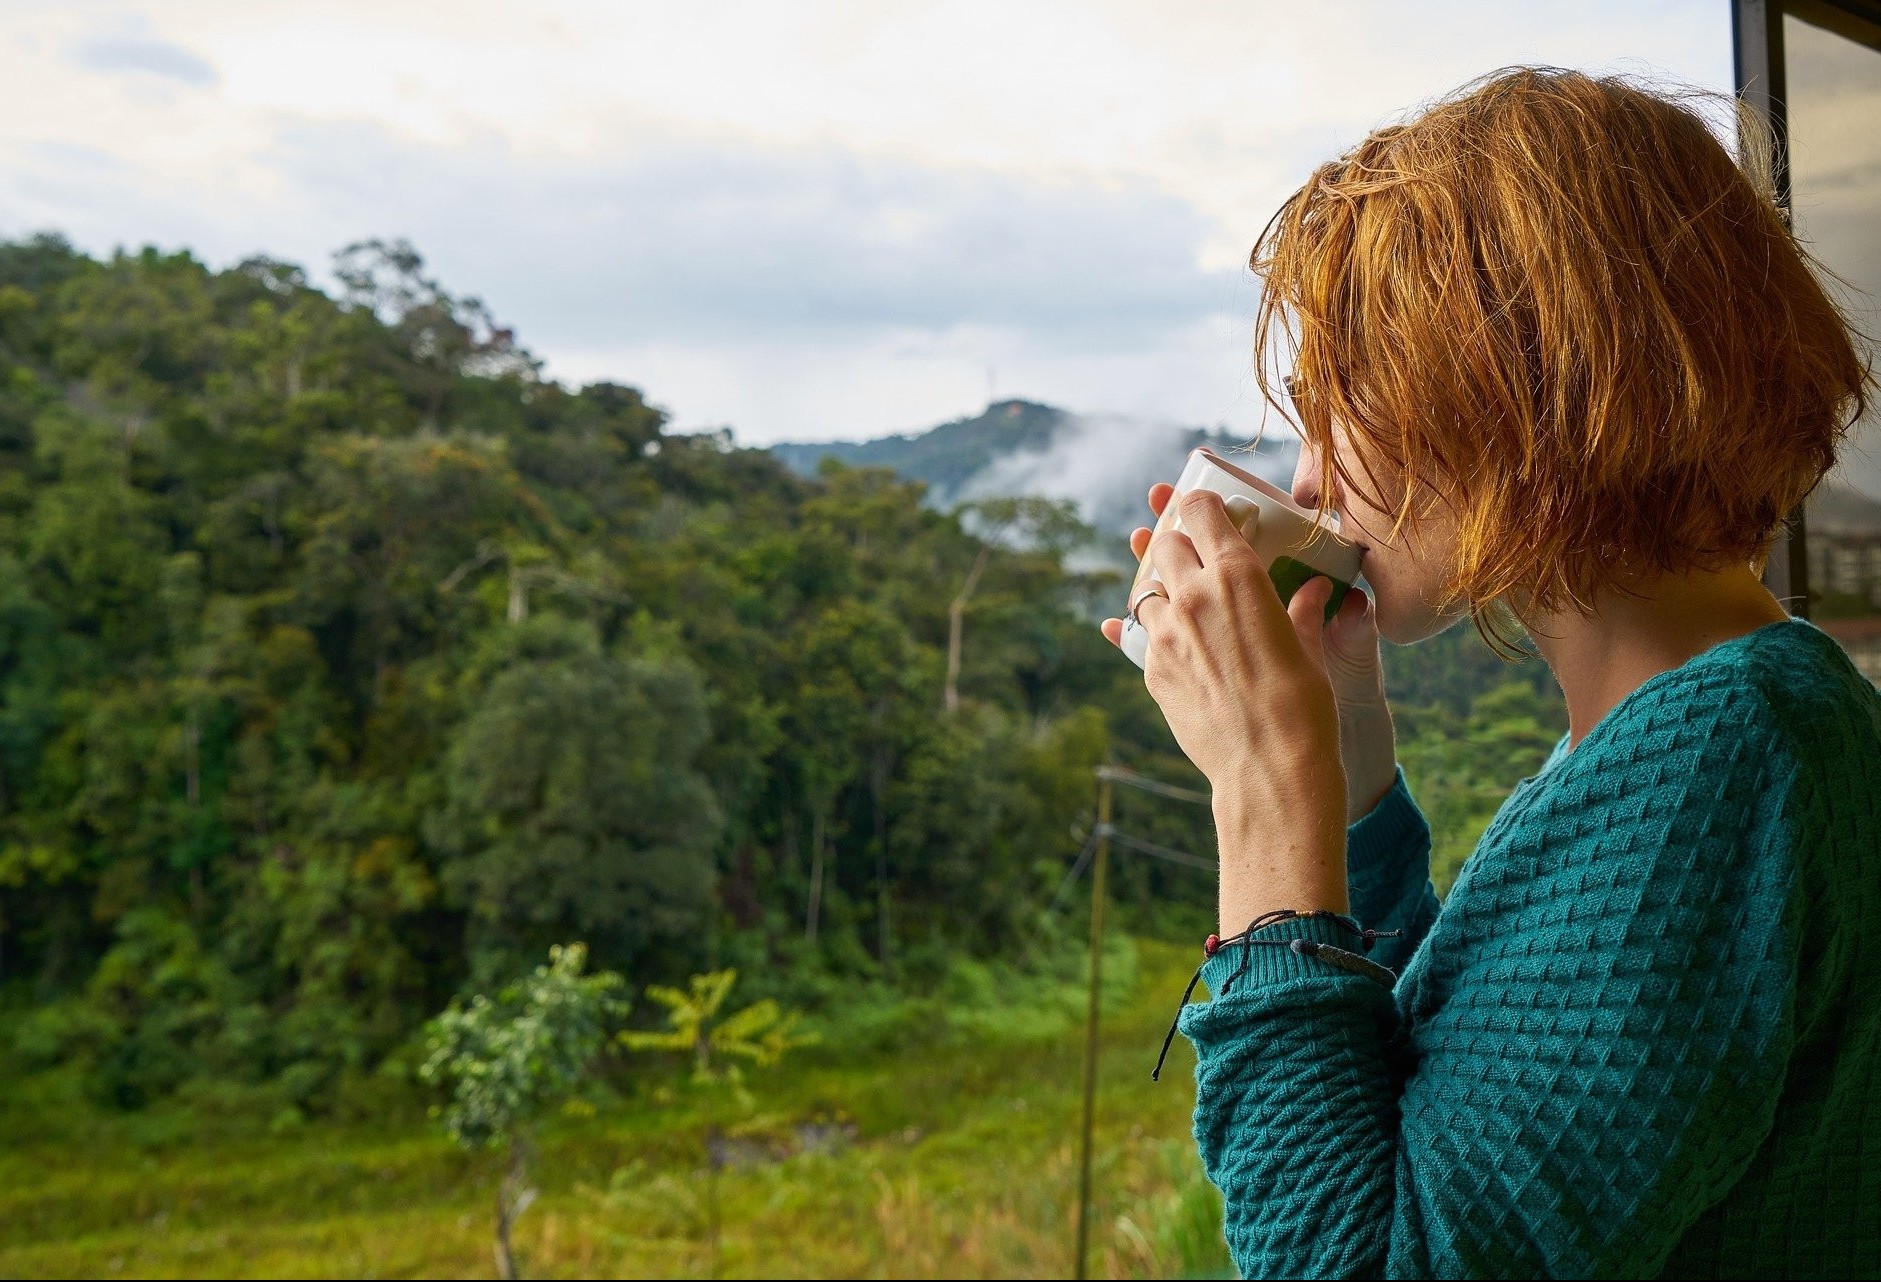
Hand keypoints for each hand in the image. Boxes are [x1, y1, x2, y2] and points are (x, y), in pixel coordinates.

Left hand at [1099, 489, 1347, 926]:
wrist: (1267, 769)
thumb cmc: (1303, 706)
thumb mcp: (1309, 648)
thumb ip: (1302, 611)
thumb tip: (1313, 590)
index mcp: (1238, 576)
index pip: (1202, 514)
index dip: (1200, 505)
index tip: (1204, 507)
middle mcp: (1193, 595)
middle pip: (1166, 545)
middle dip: (1177, 542)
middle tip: (1193, 551)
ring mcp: (1165, 633)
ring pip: (1148, 589)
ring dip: (1163, 587)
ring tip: (1182, 599)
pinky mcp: (1151, 669)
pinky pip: (1141, 634)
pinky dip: (1156, 630)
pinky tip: (1172, 637)